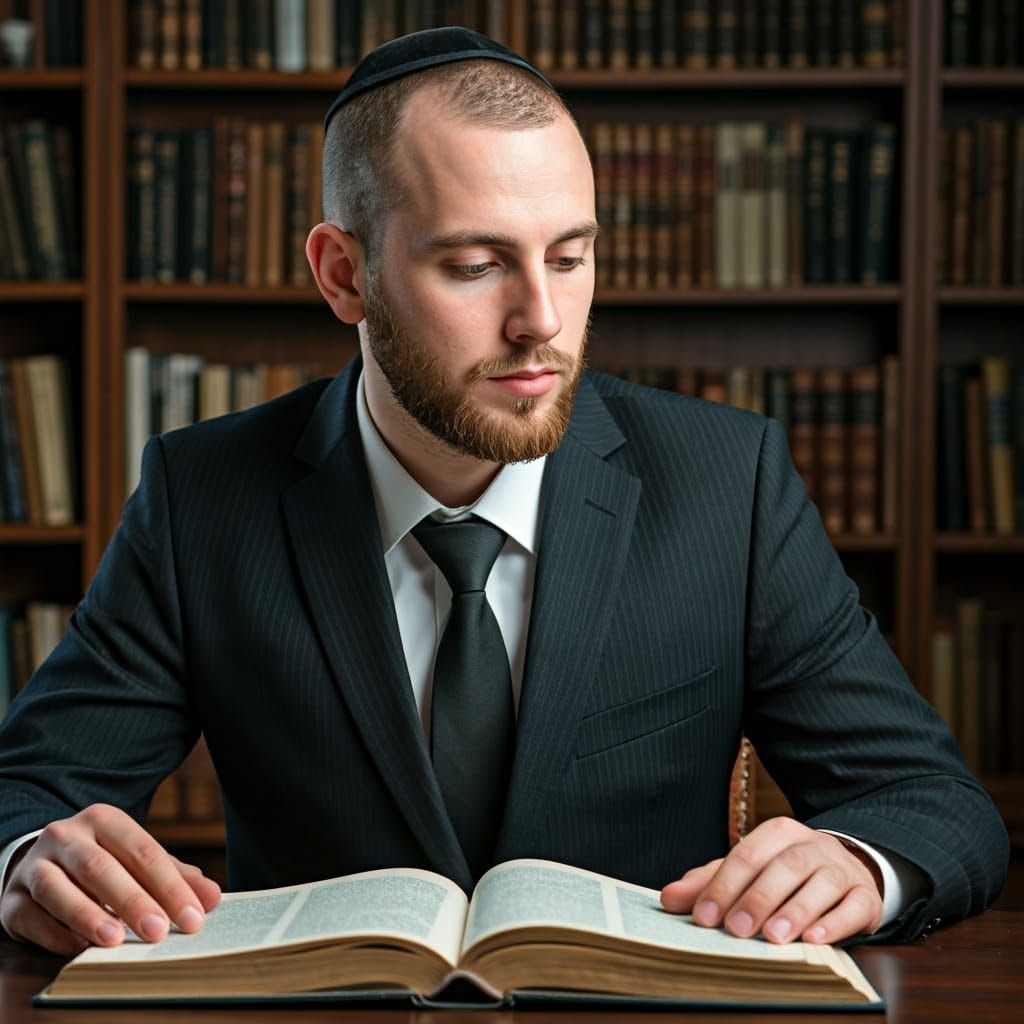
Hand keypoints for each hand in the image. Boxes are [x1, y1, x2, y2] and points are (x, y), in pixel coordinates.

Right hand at [0, 804, 220, 955]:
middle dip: (133, 900)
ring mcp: (35, 866)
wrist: (37, 862)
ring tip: (114, 940)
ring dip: (88, 915)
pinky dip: (54, 933)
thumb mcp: (136, 861)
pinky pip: (30, 915)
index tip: (193, 917)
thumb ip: (174, 877)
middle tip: (159, 931)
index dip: (170, 886)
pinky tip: (78, 949)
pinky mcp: (11, 898)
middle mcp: (67, 836)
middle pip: (102, 867)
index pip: (143, 851)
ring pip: (59, 888)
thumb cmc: (100, 863)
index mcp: (104, 820)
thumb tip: (211, 898)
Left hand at [660, 817, 882, 944]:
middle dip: (757, 898)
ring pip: (821, 883)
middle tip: (736, 930)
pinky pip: (854, 905)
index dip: (723, 885)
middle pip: (784, 866)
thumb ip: (710, 882)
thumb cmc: (787, 874)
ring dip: (796, 910)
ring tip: (774, 936)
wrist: (848, 870)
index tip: (704, 917)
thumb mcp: (748, 872)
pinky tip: (815, 940)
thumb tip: (668, 898)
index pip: (747, 854)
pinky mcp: (867, 896)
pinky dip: (835, 922)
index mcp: (778, 833)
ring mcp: (842, 869)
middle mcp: (812, 845)